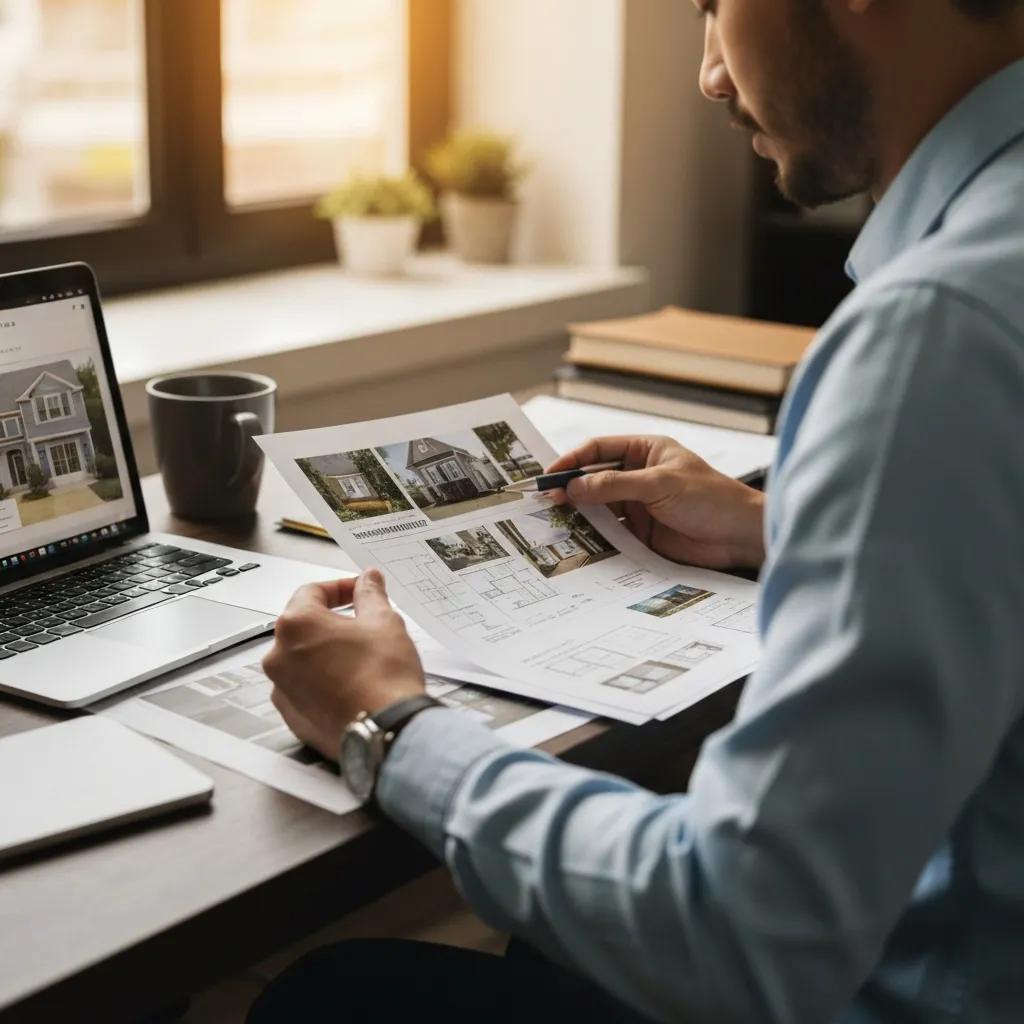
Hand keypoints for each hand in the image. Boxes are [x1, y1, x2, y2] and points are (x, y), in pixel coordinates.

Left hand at [262, 570, 425, 760]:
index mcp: (296, 625)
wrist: (386, 730)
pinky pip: (303, 689)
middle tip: (363, 623)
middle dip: (332, 620)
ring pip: (302, 659)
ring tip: (360, 657)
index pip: (312, 592)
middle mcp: (279, 656)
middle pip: (303, 626)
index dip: (341, 587)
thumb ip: (370, 595)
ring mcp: (282, 690)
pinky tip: (350, 684)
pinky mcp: (292, 717)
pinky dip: (322, 682)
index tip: (360, 592)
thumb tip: (367, 580)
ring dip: (326, 652)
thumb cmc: (383, 677)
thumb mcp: (384, 621)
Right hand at [546, 436, 765, 568]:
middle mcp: (640, 476)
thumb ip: (616, 485)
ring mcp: (639, 505)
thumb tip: (575, 486)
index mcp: (646, 451)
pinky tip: (578, 539)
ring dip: (580, 513)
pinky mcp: (642, 532)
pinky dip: (594, 535)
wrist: (740, 537)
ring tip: (554, 520)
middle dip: (571, 488)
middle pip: (595, 479)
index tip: (552, 474)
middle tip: (545, 500)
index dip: (573, 460)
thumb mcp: (660, 485)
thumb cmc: (712, 499)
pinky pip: (611, 531)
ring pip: (600, 506)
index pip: (600, 449)